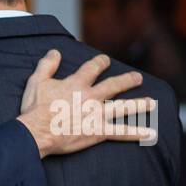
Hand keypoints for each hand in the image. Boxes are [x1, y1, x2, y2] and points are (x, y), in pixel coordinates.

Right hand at [18, 51, 156, 156]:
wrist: (37, 132)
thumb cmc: (34, 109)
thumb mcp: (36, 82)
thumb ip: (47, 65)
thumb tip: (55, 52)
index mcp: (77, 83)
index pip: (93, 68)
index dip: (100, 62)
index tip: (105, 60)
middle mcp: (91, 96)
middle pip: (114, 85)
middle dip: (127, 80)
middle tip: (137, 78)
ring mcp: (97, 114)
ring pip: (123, 107)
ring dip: (139, 104)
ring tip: (151, 103)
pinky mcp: (98, 131)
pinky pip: (120, 132)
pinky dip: (135, 133)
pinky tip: (149, 133)